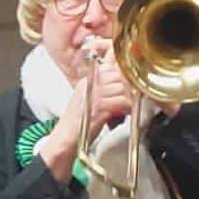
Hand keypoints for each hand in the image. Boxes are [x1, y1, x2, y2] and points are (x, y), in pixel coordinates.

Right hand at [41, 40, 134, 183]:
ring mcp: (93, 94)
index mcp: (88, 78)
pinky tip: (124, 112)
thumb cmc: (78, 124)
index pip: (109, 58)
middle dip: (130, 83)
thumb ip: (105, 88)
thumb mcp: (90, 99)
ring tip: (128, 105)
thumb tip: (126, 83)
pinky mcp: (98, 107)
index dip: (123, 61)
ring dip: (129, 97)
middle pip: (119, 72)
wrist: (65, 140)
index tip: (132, 67)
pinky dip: (126, 107)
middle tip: (134, 94)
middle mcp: (89, 83)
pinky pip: (120, 100)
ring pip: (122, 86)